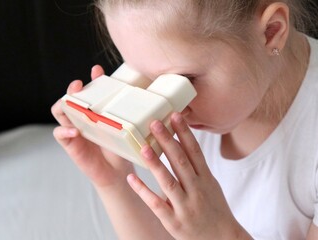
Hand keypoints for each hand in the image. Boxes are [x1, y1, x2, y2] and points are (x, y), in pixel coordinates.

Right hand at [51, 65, 133, 187]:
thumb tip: (145, 102)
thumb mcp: (125, 132)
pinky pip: (60, 134)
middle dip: (73, 89)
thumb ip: (128, 119)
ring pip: (60, 111)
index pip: (92, 91)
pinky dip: (64, 131)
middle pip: (71, 97)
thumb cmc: (121, 149)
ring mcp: (74, 128)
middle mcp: (83, 117)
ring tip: (72, 102)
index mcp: (96, 112)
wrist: (117, 172)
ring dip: (63, 104)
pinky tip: (75, 132)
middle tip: (79, 85)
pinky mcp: (70, 143)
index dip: (92, 80)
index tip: (97, 71)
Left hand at [127, 112, 251, 239]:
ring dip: (156, 164)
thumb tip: (181, 143)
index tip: (175, 115)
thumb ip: (196, 166)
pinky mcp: (175, 222)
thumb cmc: (215, 210)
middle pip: (181, 162)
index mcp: (205, 179)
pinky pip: (157, 204)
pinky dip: (144, 191)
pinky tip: (132, 178)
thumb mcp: (210, 184)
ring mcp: (185, 206)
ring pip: (169, 182)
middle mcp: (197, 190)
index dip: (184, 132)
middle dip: (168, 141)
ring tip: (144, 148)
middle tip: (155, 123)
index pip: (194, 151)